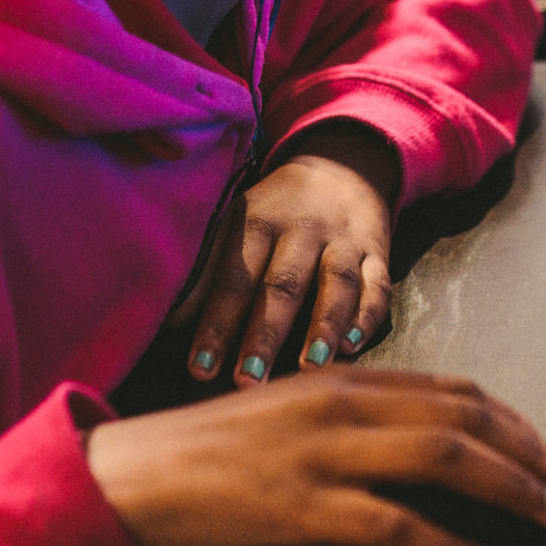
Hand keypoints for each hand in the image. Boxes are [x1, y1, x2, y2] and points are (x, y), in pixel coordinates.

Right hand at [86, 368, 545, 545]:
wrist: (133, 474)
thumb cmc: (212, 450)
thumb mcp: (295, 413)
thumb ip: (360, 420)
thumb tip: (434, 448)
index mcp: (345, 378)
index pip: (455, 389)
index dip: (515, 422)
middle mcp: (343, 404)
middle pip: (465, 417)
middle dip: (530, 455)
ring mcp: (324, 453)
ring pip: (444, 459)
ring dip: (508, 491)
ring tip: (544, 520)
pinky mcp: (301, 506)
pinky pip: (393, 525)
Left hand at [175, 122, 398, 384]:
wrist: (342, 165)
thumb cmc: (276, 209)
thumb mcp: (238, 223)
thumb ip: (207, 270)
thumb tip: (168, 322)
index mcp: (259, 222)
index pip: (234, 278)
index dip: (216, 323)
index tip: (201, 367)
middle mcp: (302, 229)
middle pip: (283, 284)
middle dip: (265, 334)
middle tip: (248, 380)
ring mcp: (343, 240)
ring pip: (335, 283)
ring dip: (323, 326)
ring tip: (309, 368)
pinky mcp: (377, 251)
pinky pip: (378, 283)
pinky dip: (366, 314)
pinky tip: (352, 344)